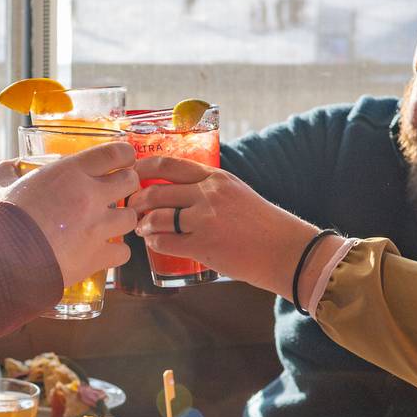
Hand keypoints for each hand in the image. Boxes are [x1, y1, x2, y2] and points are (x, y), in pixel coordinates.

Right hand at [0, 141, 139, 286]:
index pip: (116, 153)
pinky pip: (124, 252)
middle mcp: (90, 195)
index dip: (124, 156)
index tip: (123, 161)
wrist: (3, 256)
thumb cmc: (4, 219)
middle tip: (115, 192)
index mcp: (71, 172)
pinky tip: (104, 252)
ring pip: (131, 217)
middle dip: (126, 186)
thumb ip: (8, 174)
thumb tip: (7, 166)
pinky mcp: (97, 256)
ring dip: (121, 220)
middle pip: (130, 181)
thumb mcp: (4, 188)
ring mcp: (97, 227)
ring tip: (108, 224)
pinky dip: (116, 253)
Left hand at [131, 155, 322, 298]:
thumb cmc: (262, 224)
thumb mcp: (237, 192)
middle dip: (136, 199)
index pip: (169, 165)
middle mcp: (208, 194)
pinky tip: (154, 244)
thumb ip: (209, 188)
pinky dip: (154, 243)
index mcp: (216, 177)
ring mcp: (205, 220)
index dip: (143, 168)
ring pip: (157, 217)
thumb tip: (178, 190)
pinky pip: (164, 243)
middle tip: (131, 207)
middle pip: (156, 191)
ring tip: (141, 228)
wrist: (285, 250)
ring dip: (142, 223)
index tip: (131, 173)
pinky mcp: (203, 246)